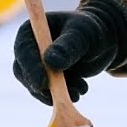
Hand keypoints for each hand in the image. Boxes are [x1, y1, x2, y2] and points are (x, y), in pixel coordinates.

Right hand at [12, 0, 126, 104]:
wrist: (102, 41)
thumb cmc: (90, 30)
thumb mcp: (82, 34)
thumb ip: (67, 46)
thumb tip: (50, 61)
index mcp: (31, 30)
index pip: (24, 51)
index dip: (30, 68)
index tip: (42, 83)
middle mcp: (29, 49)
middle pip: (24, 73)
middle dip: (42, 87)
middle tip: (62, 95)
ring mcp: (36, 66)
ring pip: (36, 87)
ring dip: (57, 93)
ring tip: (81, 88)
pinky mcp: (47, 80)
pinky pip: (49, 94)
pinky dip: (64, 95)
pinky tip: (82, 88)